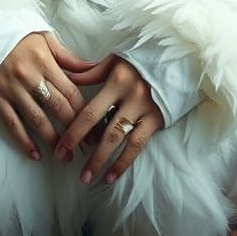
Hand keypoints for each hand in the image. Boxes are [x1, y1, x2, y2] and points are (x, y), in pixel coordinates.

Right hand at [0, 32, 95, 161]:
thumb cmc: (18, 37)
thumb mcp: (46, 39)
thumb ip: (69, 58)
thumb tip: (95, 69)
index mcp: (44, 61)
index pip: (70, 91)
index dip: (85, 112)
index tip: (96, 128)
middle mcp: (29, 76)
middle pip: (57, 107)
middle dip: (75, 130)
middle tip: (87, 146)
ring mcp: (11, 89)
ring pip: (37, 119)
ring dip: (53, 140)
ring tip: (65, 155)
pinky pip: (12, 124)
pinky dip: (24, 141)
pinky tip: (35, 154)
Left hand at [54, 55, 164, 184]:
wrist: (176, 58)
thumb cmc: (140, 59)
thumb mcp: (115, 60)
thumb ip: (91, 72)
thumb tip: (67, 78)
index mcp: (117, 80)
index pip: (91, 111)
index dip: (74, 131)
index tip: (60, 147)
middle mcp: (131, 96)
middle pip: (104, 129)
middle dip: (83, 149)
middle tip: (66, 163)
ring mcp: (146, 110)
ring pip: (120, 140)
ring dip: (102, 161)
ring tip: (87, 177)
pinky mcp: (157, 119)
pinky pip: (138, 145)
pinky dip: (124, 162)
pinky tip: (112, 176)